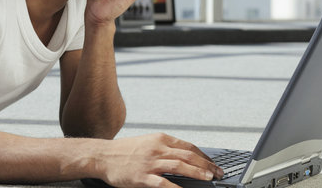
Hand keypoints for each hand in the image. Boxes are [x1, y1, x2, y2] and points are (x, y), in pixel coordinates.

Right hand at [97, 133, 223, 187]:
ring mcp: (150, 162)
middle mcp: (157, 149)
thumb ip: (165, 148)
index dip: (203, 156)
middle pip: (188, 155)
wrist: (103, 155)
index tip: (213, 163)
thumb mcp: (147, 142)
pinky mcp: (142, 176)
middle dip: (206, 165)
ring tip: (208, 178)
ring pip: (179, 166)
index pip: (188, 146)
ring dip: (197, 172)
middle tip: (218, 172)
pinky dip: (176, 187)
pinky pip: (163, 183)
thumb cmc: (124, 150)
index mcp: (160, 139)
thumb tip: (185, 157)